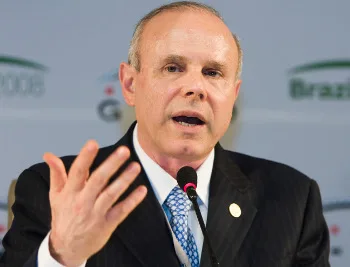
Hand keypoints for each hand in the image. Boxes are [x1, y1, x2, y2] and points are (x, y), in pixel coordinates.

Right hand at [43, 140, 146, 266]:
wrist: (67, 247)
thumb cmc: (63, 217)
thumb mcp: (56, 195)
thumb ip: (57, 173)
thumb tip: (49, 155)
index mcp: (70, 193)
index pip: (77, 172)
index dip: (85, 157)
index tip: (93, 143)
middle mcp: (83, 202)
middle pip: (98, 180)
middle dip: (111, 164)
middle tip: (124, 151)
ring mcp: (96, 213)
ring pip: (112, 194)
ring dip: (125, 179)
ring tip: (135, 166)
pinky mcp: (107, 224)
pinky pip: (122, 211)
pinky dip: (132, 201)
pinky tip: (142, 190)